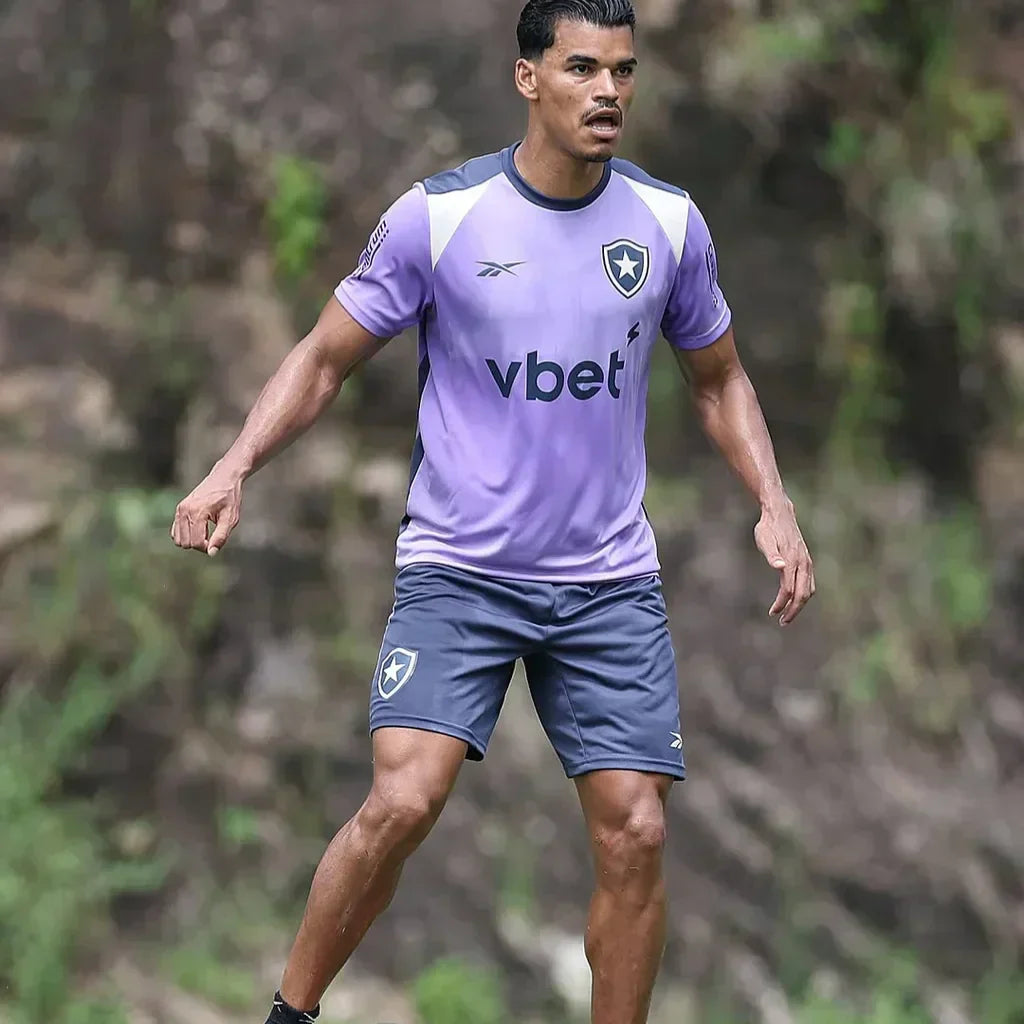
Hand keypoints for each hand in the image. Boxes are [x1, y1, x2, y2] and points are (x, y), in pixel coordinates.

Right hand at [171, 465, 242, 556]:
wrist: (223, 478)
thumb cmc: (229, 498)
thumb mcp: (230, 518)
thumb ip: (221, 536)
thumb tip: (211, 553)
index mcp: (197, 512)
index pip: (196, 542)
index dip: (207, 547)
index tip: (217, 541)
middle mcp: (184, 511)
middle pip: (186, 543)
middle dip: (199, 545)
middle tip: (213, 536)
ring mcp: (179, 510)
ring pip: (178, 540)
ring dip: (192, 541)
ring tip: (206, 531)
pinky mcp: (178, 510)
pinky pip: (175, 533)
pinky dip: (186, 535)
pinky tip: (199, 529)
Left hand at [754, 499, 814, 625]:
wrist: (780, 514)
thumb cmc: (768, 528)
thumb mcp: (764, 539)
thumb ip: (771, 555)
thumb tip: (779, 567)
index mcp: (792, 561)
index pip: (789, 590)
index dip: (781, 604)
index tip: (772, 613)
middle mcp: (803, 564)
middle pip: (803, 595)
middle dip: (793, 611)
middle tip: (782, 622)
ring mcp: (807, 563)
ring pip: (808, 591)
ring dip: (799, 605)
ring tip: (786, 615)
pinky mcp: (807, 562)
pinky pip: (809, 584)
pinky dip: (804, 595)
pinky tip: (794, 600)